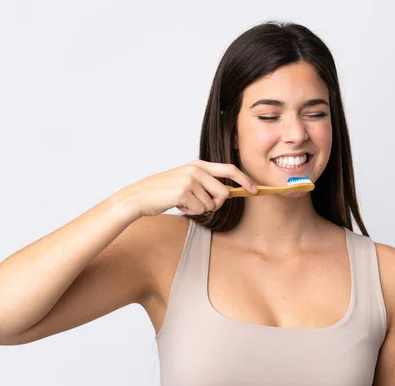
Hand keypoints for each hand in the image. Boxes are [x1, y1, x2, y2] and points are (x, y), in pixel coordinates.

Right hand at [118, 160, 257, 218]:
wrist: (140, 196)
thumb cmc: (164, 191)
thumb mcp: (187, 180)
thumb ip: (206, 182)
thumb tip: (228, 193)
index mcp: (199, 165)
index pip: (229, 169)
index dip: (244, 180)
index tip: (254, 189)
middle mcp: (196, 169)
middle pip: (224, 193)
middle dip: (215, 204)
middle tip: (198, 204)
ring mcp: (190, 180)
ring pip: (210, 204)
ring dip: (198, 208)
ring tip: (183, 202)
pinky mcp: (184, 192)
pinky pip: (199, 209)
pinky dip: (190, 212)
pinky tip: (177, 205)